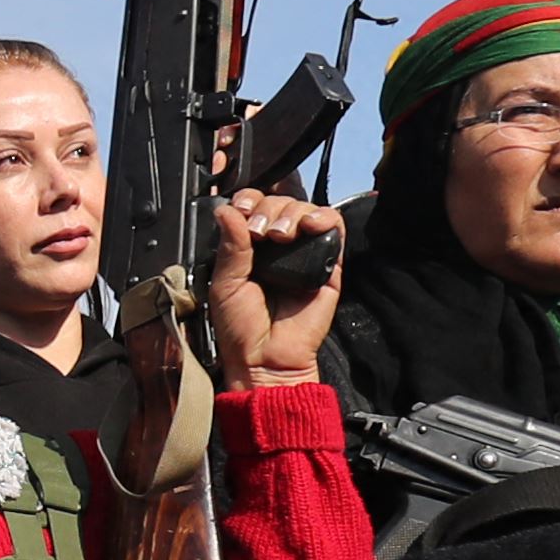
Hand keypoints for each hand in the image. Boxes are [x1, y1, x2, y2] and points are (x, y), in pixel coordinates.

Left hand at [203, 190, 346, 389]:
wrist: (267, 360)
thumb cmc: (242, 329)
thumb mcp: (225, 283)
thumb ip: (230, 245)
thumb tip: (226, 210)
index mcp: (248, 248)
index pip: (252, 207)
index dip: (248, 200)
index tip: (241, 209)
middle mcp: (276, 247)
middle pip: (278, 203)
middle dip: (267, 209)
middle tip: (259, 233)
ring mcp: (303, 253)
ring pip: (305, 209)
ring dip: (291, 212)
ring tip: (280, 236)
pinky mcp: (329, 263)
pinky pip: (334, 226)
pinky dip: (324, 217)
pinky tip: (310, 226)